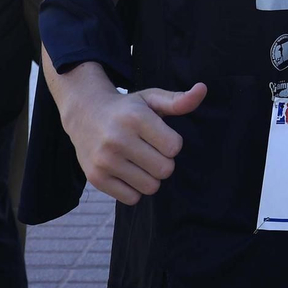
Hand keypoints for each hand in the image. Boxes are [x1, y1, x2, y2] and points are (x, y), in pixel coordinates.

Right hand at [60, 79, 206, 204]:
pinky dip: (134, 189)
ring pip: (150, 187)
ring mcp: (105, 160)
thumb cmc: (126, 108)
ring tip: (139, 162)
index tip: (160, 136)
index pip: (174, 147)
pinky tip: (127, 172)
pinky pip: (132, 198)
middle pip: (165, 170)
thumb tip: (203, 89)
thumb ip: (178, 100)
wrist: (85, 114)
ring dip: (150, 177)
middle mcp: (118, 139)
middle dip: (163, 162)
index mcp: (136, 118)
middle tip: (150, 151)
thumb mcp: (151, 98)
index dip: (172, 143)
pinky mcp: (96, 178)